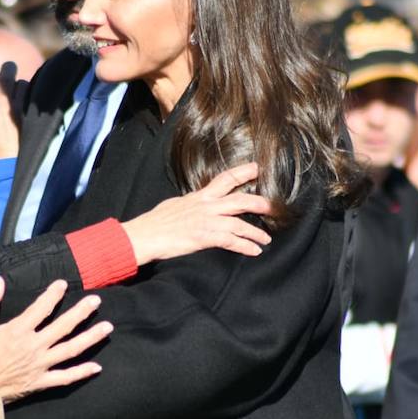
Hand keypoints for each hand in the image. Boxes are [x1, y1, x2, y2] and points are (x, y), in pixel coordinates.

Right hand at [0, 61, 26, 162]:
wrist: (11, 170)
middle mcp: (2, 104)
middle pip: (7, 71)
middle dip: (8, 70)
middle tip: (8, 71)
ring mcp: (20, 108)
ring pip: (23, 84)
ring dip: (22, 89)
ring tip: (20, 97)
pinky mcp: (34, 116)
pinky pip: (34, 98)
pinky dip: (32, 100)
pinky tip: (30, 107)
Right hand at [0, 276, 110, 403]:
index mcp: (18, 330)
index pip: (42, 307)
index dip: (54, 294)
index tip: (63, 285)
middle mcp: (33, 346)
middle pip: (64, 326)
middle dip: (82, 311)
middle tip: (97, 301)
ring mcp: (39, 366)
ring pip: (71, 350)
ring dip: (91, 338)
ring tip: (107, 327)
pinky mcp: (39, 383)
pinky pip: (65, 378)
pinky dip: (82, 373)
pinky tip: (97, 367)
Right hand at [120, 162, 274, 264]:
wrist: (144, 235)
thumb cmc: (155, 222)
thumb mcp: (175, 205)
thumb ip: (190, 203)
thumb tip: (196, 202)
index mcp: (199, 196)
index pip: (224, 179)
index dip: (242, 172)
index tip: (256, 168)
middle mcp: (206, 206)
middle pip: (239, 200)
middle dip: (259, 203)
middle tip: (273, 207)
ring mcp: (206, 221)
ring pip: (239, 223)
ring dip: (256, 232)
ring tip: (266, 239)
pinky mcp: (204, 237)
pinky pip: (231, 241)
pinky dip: (245, 246)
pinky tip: (254, 251)